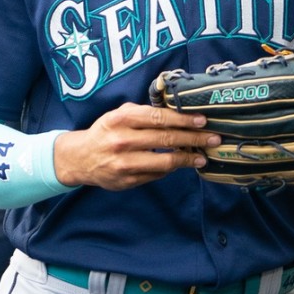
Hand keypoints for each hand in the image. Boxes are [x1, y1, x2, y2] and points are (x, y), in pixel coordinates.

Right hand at [53, 102, 219, 190]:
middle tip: (213, 138)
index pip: (158, 117)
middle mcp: (122, 140)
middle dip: (194, 138)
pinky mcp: (128, 181)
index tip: (202, 120)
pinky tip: (181, 164)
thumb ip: (143, 112)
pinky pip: (157, 174)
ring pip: (165, 161)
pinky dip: (171, 168)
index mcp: (121, 119)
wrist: (81, 158)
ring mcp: (125, 163)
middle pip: (166, 138)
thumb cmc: (106, 131)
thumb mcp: (119, 114)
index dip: (183, 119)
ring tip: (202, 156)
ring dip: (188, 159)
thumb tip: (177, 113)